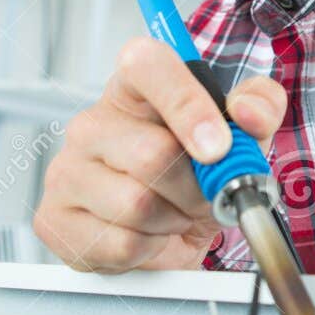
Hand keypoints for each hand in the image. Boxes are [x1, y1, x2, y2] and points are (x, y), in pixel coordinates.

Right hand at [31, 37, 285, 271]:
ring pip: (136, 205)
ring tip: (173, 212)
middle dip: (195, 187)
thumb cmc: (197, 171)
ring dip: (173, 220)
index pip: (146, 65)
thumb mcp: (241, 135)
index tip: (219, 145)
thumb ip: (259, 107)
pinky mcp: (55, 220)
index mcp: (134, 87)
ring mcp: (66, 170)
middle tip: (203, 193)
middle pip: (153, 154)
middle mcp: (91, 122)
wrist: (169, 229)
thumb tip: (249, 113)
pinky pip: (119, 244)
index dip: (186, 104)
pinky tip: (149, 235)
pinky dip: (150, 249)